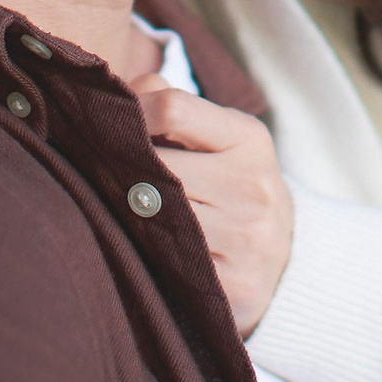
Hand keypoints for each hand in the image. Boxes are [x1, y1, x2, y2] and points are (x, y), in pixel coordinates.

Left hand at [132, 80, 293, 336]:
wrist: (283, 262)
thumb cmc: (233, 187)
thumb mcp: (220, 138)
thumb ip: (171, 108)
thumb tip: (122, 96)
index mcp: (249, 140)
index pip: (173, 109)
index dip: (132, 114)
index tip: (114, 126)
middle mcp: (252, 188)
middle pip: (154, 167)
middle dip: (119, 168)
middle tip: (98, 171)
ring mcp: (245, 240)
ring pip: (152, 218)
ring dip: (122, 212)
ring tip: (115, 209)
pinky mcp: (232, 286)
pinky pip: (165, 264)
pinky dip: (144, 252)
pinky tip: (140, 246)